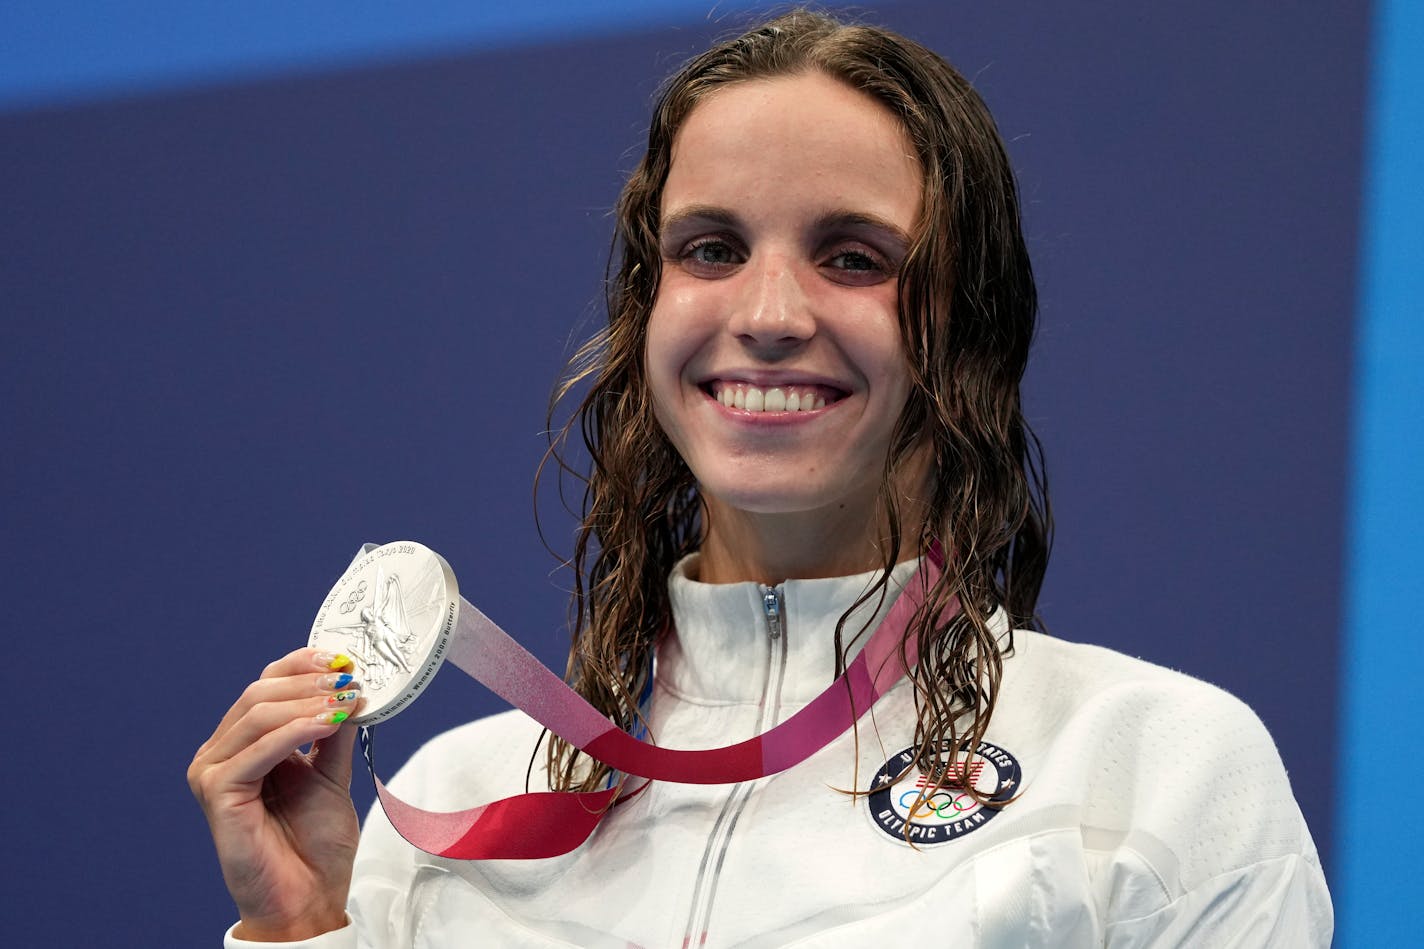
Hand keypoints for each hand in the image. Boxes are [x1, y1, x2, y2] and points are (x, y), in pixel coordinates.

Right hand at [188, 648, 364, 940]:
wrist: (308, 898)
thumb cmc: (313, 845)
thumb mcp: (332, 773)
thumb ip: (334, 732)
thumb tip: (350, 688)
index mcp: (246, 743)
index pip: (267, 685)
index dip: (303, 664)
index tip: (344, 658)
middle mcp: (222, 752)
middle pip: (260, 693)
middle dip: (310, 681)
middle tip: (350, 679)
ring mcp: (214, 772)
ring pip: (257, 714)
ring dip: (307, 701)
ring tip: (345, 700)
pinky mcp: (217, 793)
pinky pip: (256, 750)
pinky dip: (296, 731)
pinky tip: (329, 723)